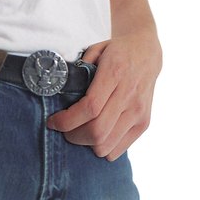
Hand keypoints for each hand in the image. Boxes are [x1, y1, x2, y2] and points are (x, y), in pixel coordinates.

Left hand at [46, 33, 161, 160]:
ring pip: (107, 145)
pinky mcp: (144, 123)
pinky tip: (95, 136)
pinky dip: (102, 148)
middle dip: (73, 136)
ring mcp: (139, 111)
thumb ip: (78, 68)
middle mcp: (129, 95)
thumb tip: (60, 91)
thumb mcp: (95, 50)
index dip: (67, 120)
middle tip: (64, 130)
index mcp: (114, 73)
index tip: (53, 121)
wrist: (146, 52)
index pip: (90, 107)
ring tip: (79, 133)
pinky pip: (119, 149)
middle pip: (97, 131)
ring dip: (87, 144)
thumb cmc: (116, 52)